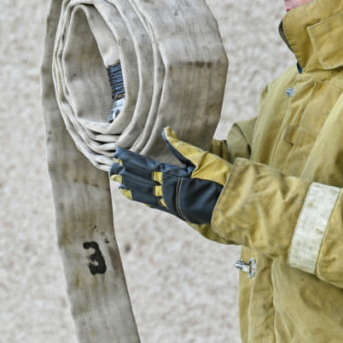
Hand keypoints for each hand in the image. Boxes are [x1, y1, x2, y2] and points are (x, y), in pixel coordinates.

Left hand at [110, 128, 231, 224]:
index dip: (130, 160)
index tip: (117, 155)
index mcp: (171, 176)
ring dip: (132, 189)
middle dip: (126, 174)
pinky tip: (138, 198)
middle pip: (140, 181)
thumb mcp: (202, 158)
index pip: (144, 166)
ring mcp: (171, 203)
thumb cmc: (220, 179)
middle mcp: (167, 191)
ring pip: (145, 195)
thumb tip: (167, 131)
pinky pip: (156, 205)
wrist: (231, 205)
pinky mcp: (177, 211)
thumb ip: (181, 147)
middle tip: (111, 170)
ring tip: (119, 185)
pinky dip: (145, 200)